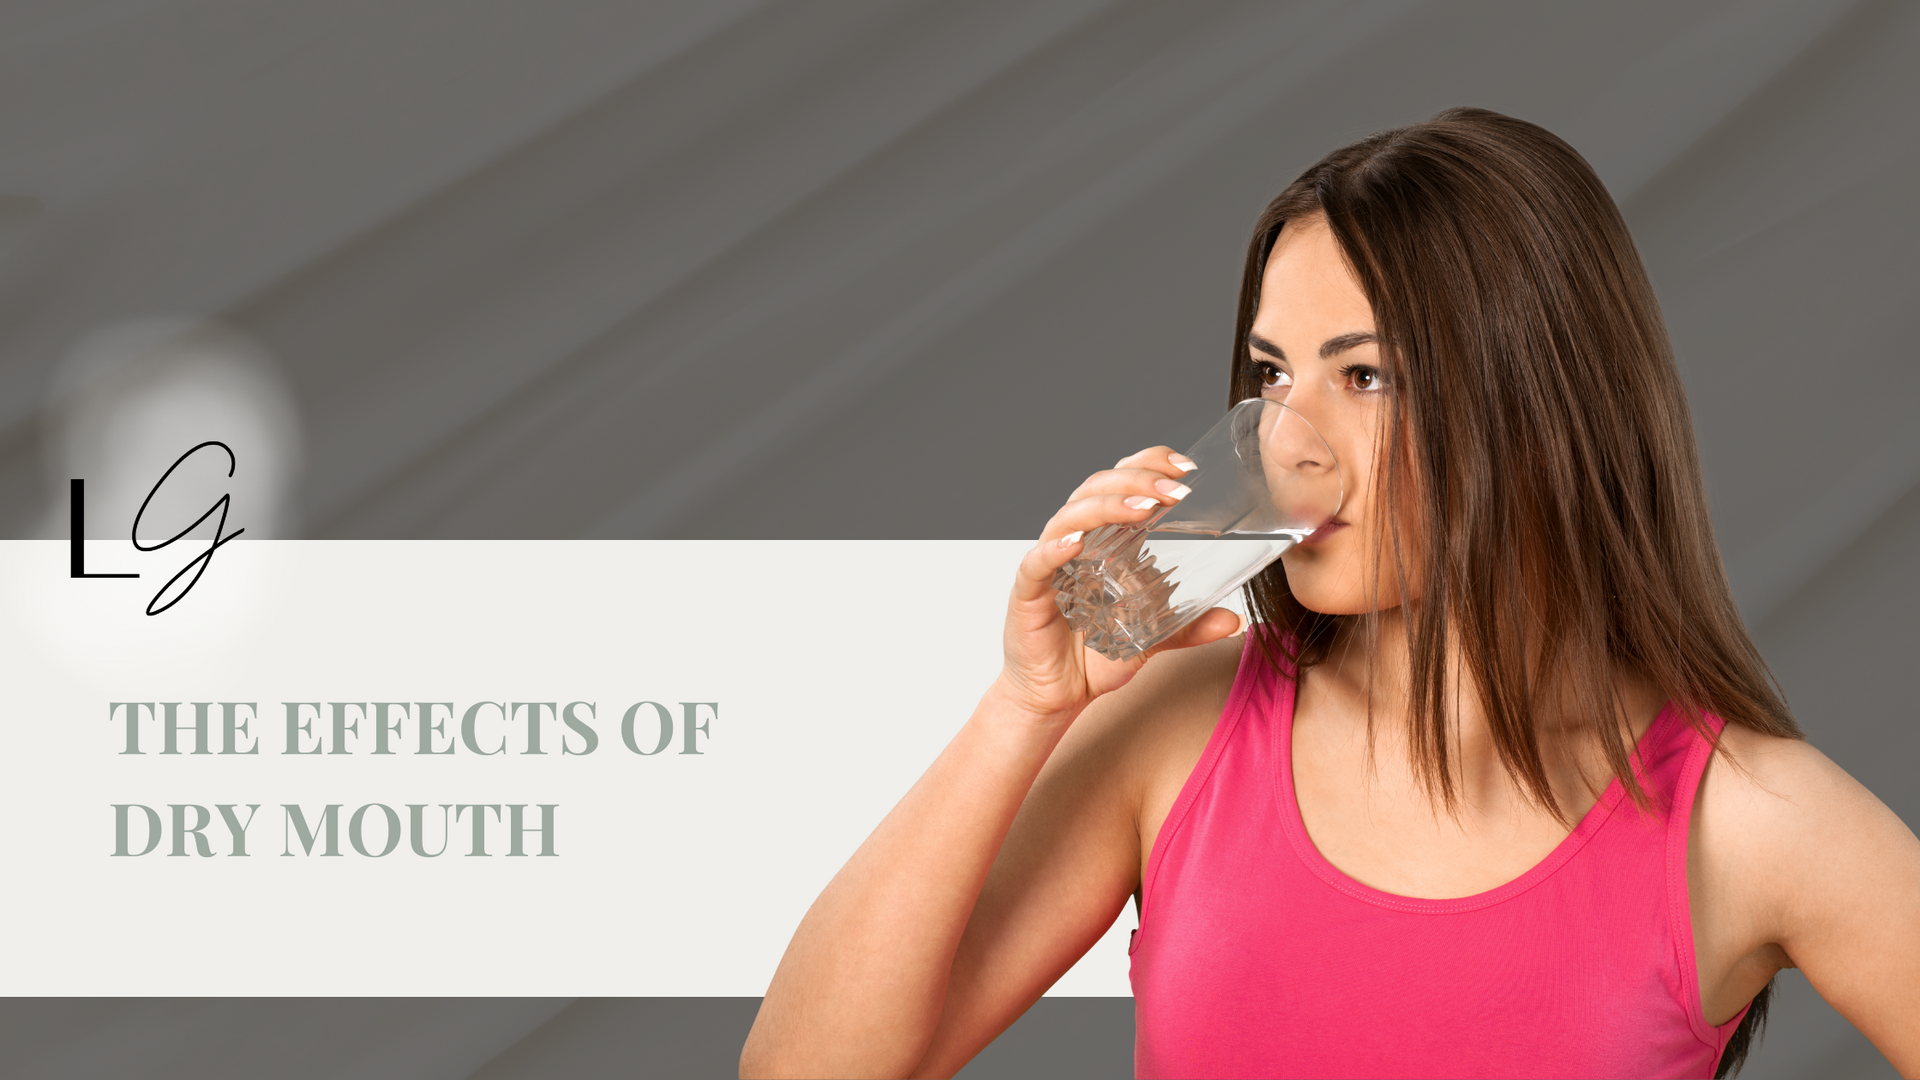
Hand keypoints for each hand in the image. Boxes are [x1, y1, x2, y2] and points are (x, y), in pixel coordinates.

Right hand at [996, 446, 1244, 722]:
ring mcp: (1050, 564)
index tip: (1185, 468)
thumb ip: (1187, 626)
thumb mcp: (1150, 637)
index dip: (1149, 465)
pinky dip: (1054, 549)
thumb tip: (1234, 620)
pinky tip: (1076, 543)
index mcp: (1104, 541)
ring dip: (1106, 506)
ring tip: (1141, 508)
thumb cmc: (1093, 656)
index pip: (1121, 483)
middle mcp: (1075, 542)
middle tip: (1174, 491)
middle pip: (1097, 488)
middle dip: (1136, 481)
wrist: (1057, 695)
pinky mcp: (1029, 592)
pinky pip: (1037, 562)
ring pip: (1069, 516)